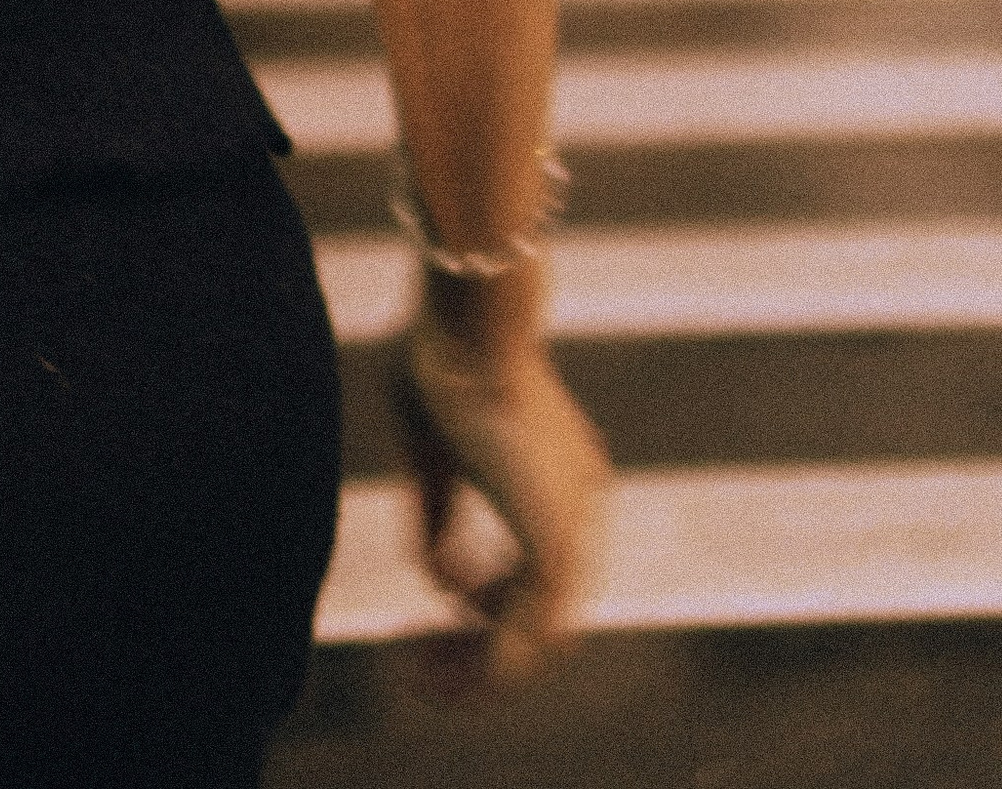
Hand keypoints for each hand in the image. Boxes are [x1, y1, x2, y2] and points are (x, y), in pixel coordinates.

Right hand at [392, 300, 609, 692]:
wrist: (471, 322)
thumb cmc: (445, 361)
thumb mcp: (433, 449)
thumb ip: (440, 513)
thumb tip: (437, 578)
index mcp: (562, 481)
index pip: (539, 575)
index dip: (484, 608)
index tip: (430, 619)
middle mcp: (579, 510)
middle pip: (543, 619)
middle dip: (481, 654)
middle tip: (422, 671)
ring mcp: (574, 531)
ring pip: (537, 639)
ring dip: (481, 670)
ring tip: (423, 679)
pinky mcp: (553, 545)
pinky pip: (526, 635)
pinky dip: (484, 657)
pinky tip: (431, 641)